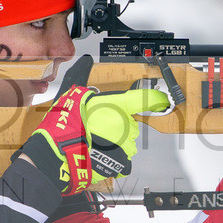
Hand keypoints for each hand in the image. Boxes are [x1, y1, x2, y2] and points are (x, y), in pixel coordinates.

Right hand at [16, 56, 168, 194]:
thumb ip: (82, 76)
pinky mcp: (122, 161)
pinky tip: (99, 153)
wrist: (59, 154)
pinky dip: (114, 158)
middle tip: (95, 126)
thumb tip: (85, 61)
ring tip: (94, 141)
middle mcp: (126, 125)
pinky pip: (123, 158)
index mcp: (117, 106)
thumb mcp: (72, 94)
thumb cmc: (65, 126)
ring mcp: (125, 144)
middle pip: (128, 123)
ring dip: (114, 141)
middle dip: (116, 124)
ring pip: (126, 140)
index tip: (162, 100)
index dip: (156, 98)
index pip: (144, 98)